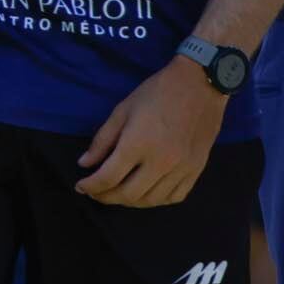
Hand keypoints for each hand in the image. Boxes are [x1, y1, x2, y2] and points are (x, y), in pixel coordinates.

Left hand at [76, 60, 224, 207]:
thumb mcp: (123, 110)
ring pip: (151, 200)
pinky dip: (158, 199)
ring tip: (121, 192)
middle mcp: (161, 161)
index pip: (107, 178)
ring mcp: (182, 167)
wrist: (201, 83)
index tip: (81, 186)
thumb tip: (85, 164)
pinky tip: (149, 190)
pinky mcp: (197, 168)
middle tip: (97, 191)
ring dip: (131, 200)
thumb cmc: (158, 92)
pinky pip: (175, 196)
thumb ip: (102, 140)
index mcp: (138, 143)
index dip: (89, 186)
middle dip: (106, 197)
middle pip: (128, 194)